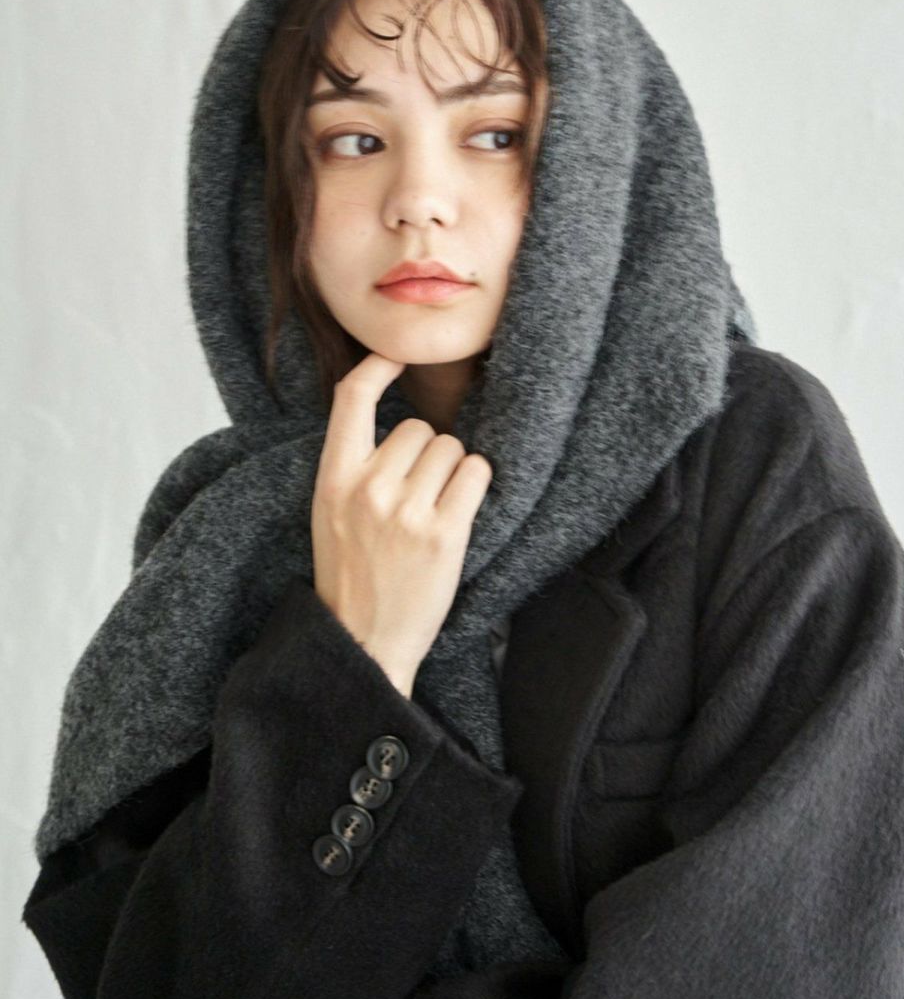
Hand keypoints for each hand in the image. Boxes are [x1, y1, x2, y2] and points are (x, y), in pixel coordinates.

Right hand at [310, 353, 493, 694]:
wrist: (365, 641)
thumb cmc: (353, 577)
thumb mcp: (332, 514)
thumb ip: (356, 469)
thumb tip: (400, 425)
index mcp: (332, 480)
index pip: (351, 399)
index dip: (377, 366)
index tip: (394, 357)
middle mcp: (368, 489)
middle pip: (419, 429)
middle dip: (428, 455)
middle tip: (418, 497)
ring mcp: (407, 511)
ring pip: (452, 448)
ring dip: (454, 472)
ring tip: (436, 511)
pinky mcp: (445, 533)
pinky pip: (476, 473)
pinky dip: (476, 487)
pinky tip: (461, 513)